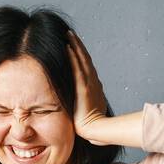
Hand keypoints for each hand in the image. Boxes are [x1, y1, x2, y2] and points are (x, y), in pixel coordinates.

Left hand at [67, 29, 109, 143]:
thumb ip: (84, 102)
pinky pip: (77, 68)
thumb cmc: (92, 125)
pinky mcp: (83, 87)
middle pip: (85, 58)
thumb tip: (79, 103)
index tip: (74, 44)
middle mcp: (93, 81)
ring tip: (68, 34)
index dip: (81, 54)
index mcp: (94, 86)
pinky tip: (68, 47)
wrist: (96, 130)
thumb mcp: (88, 110)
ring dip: (75, 45)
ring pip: (82, 59)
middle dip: (78, 45)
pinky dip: (73, 56)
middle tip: (70, 33)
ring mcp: (89, 83)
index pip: (87, 66)